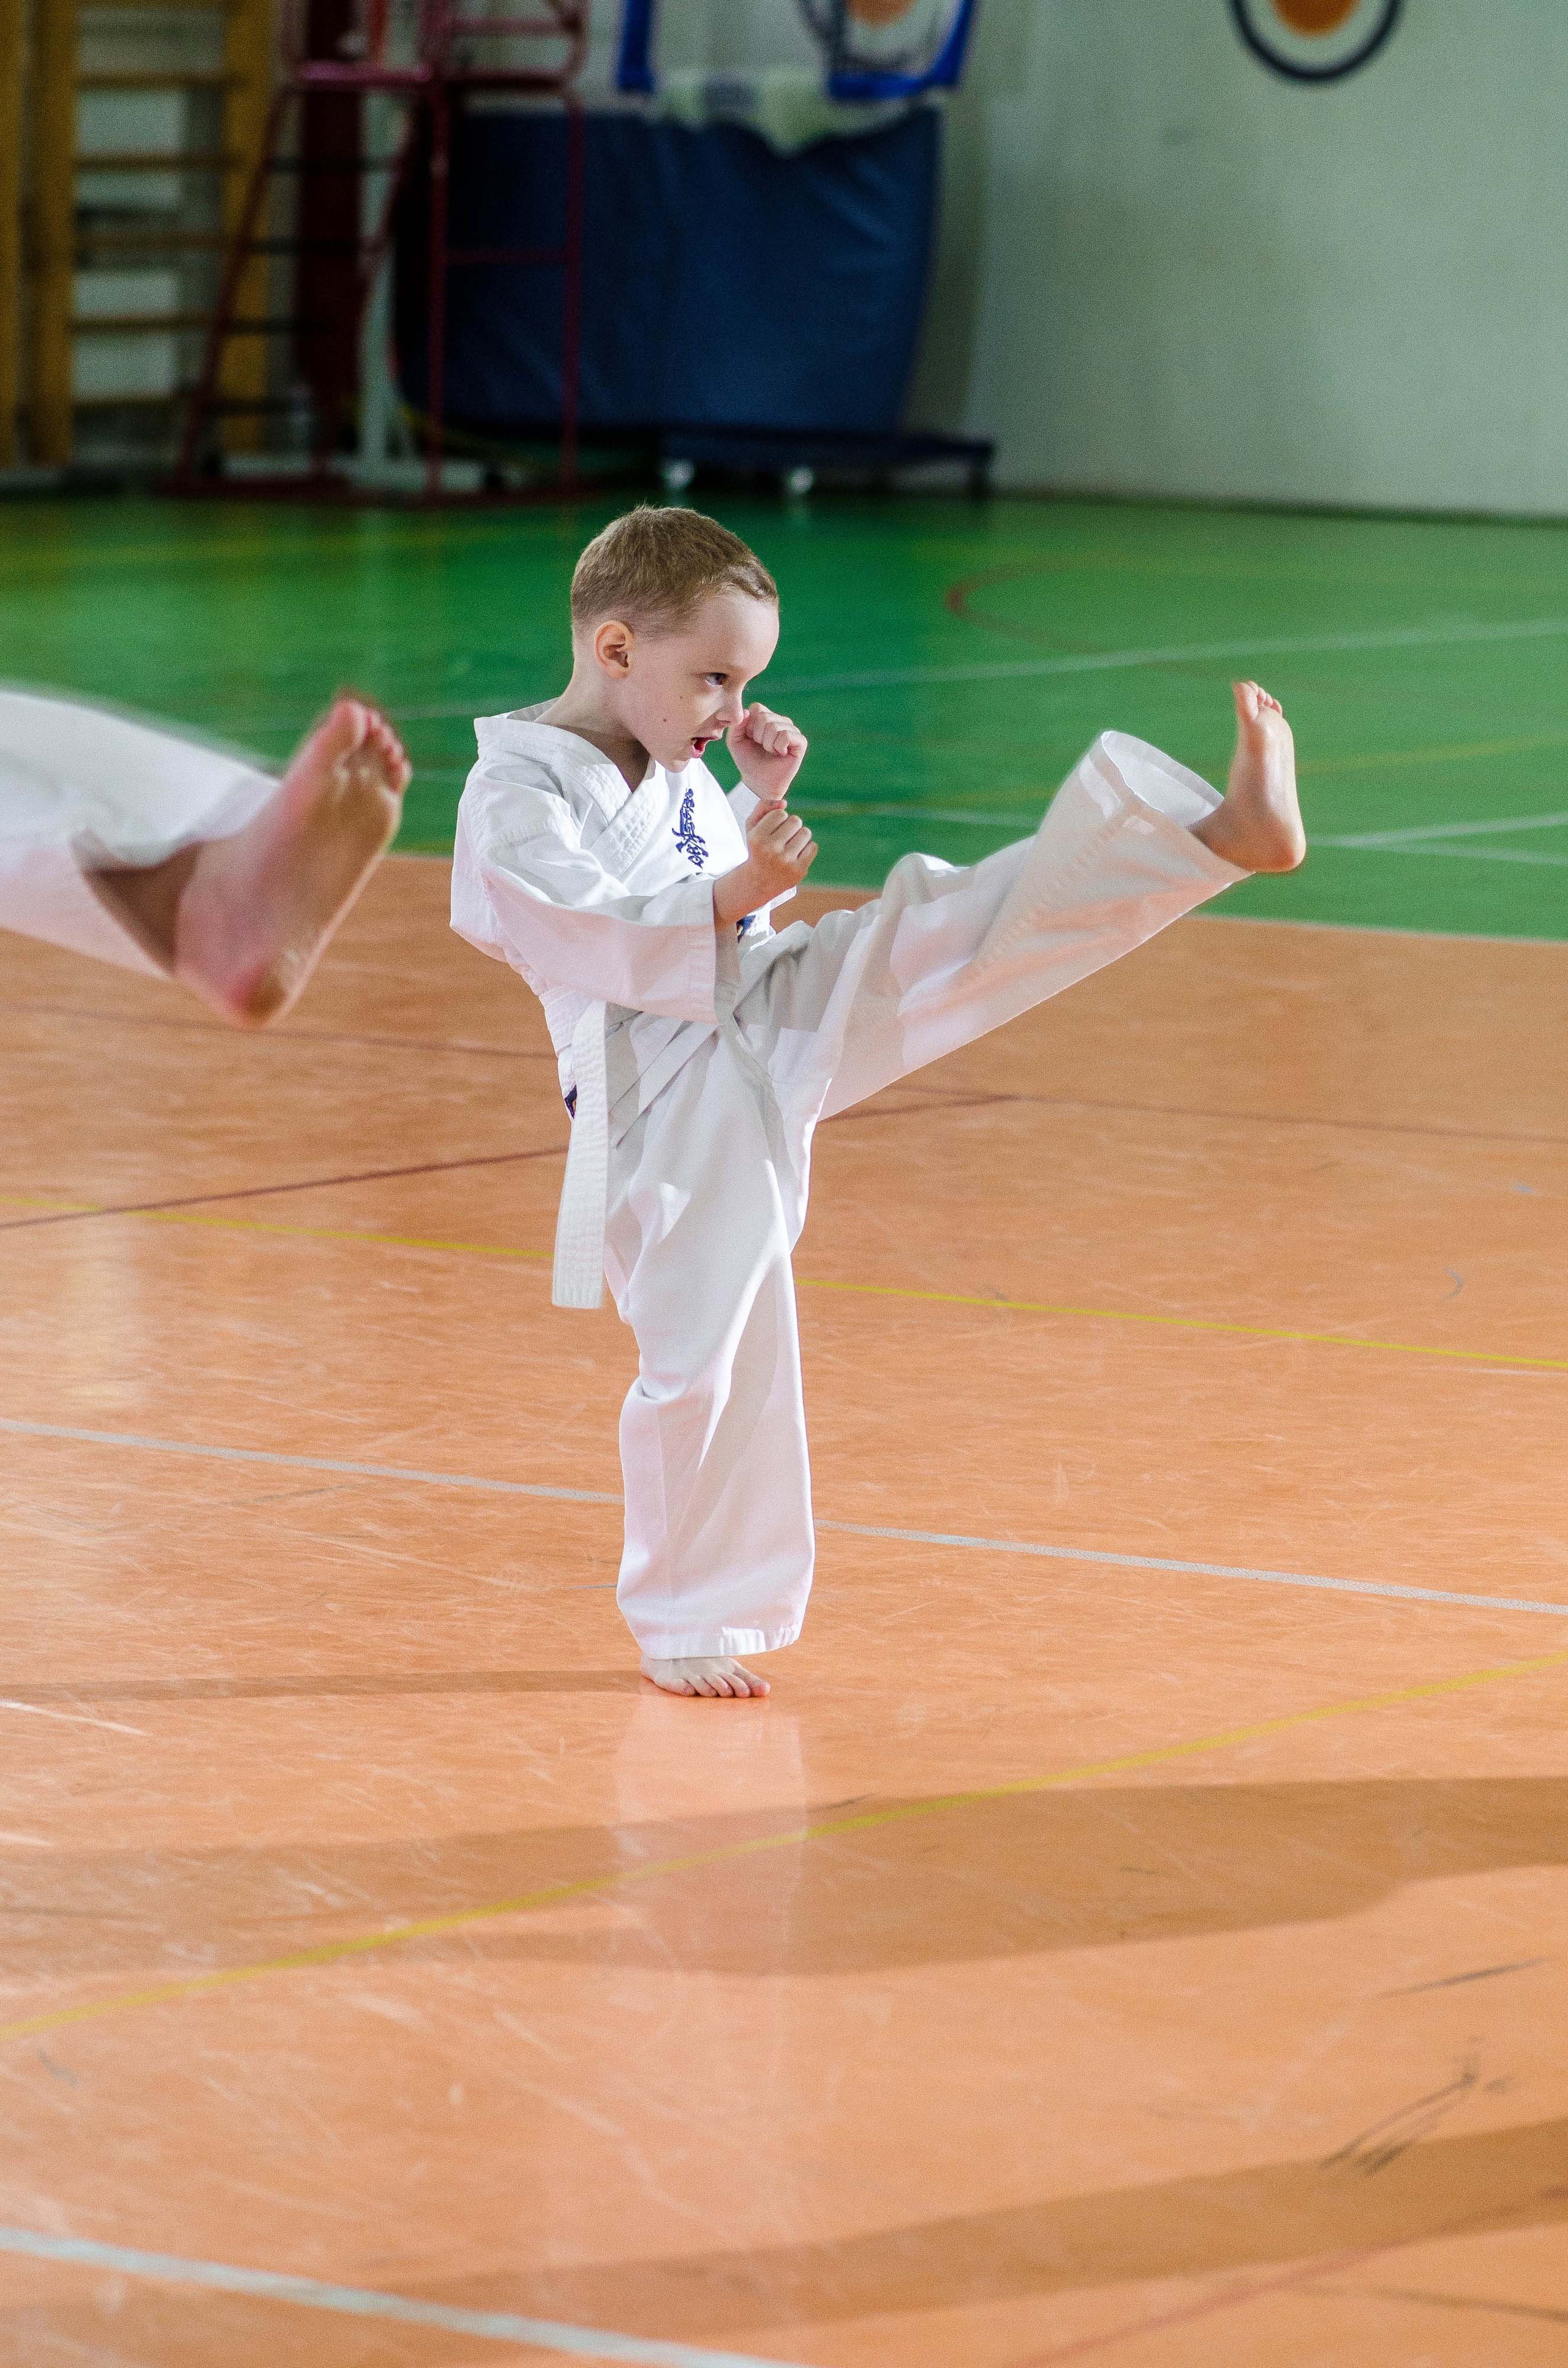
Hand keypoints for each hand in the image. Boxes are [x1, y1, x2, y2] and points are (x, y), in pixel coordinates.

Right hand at [713, 799, 817, 925]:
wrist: (759, 881)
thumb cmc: (757, 849)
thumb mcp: (752, 827)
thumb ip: (763, 807)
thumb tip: (783, 803)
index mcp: (757, 837)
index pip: (780, 813)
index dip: (778, 820)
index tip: (771, 831)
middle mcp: (771, 849)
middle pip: (795, 820)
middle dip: (791, 827)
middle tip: (782, 839)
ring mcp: (786, 861)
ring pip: (805, 832)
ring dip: (800, 836)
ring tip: (789, 846)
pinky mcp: (799, 870)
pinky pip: (813, 846)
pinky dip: (807, 848)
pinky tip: (796, 855)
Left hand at [726, 702, 806, 803]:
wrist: (759, 781)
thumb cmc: (748, 761)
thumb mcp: (735, 741)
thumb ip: (736, 725)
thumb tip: (746, 711)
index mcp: (766, 717)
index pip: (757, 708)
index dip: (749, 726)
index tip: (751, 739)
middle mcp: (780, 720)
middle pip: (764, 717)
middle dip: (757, 736)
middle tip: (762, 747)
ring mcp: (792, 729)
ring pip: (774, 726)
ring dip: (767, 744)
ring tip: (771, 752)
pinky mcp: (801, 741)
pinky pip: (786, 735)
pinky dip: (778, 747)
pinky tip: (780, 754)